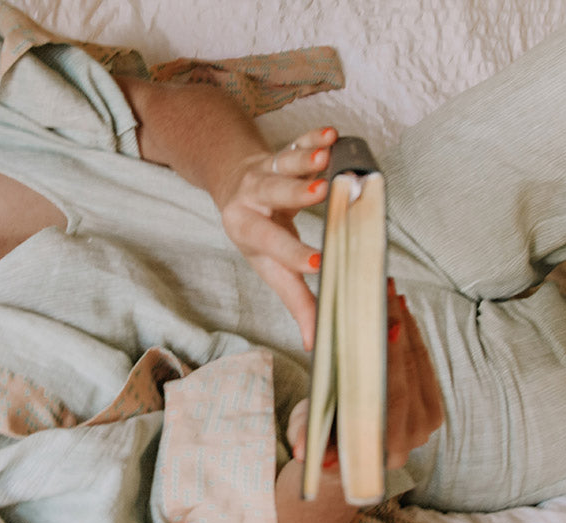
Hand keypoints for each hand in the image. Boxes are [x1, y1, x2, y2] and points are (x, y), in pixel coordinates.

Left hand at [210, 127, 338, 348]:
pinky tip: (332, 135)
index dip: (294, 255)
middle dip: (297, 194)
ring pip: (284, 164)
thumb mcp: (270, 267)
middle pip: (275, 195)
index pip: (274, 246)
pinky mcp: (281, 154)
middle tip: (320, 192)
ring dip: (305, 158)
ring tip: (327, 155)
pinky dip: (313, 138)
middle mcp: (254, 199)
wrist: (234, 185)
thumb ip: (297, 301)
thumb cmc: (258, 234)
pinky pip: (297, 142)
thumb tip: (318, 343)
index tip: (318, 263)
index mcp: (250, 232)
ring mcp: (267, 173)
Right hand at [285, 281, 443, 469]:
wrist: (346, 454)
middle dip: (399, 327)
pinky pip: (424, 362)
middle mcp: (414, 435)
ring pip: (420, 362)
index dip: (394, 360)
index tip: (389, 325)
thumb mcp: (309, 438)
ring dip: (406, 323)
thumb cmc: (324, 442)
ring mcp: (427, 419)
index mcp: (387, 446)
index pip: (395, 397)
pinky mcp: (431, 402)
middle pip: (411, 373)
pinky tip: (399, 308)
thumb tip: (302, 451)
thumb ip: (308, 441)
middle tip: (385, 292)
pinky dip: (412, 333)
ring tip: (389, 292)